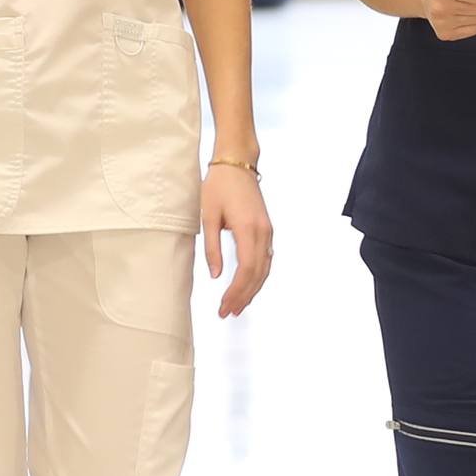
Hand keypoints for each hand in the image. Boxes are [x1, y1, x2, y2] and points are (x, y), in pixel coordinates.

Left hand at [199, 165, 273, 319]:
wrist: (237, 163)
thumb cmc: (219, 185)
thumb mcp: (208, 216)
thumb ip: (212, 248)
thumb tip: (216, 275)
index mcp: (247, 229)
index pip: (246, 270)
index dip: (236, 292)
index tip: (224, 306)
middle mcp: (262, 232)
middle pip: (258, 274)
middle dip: (244, 296)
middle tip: (229, 312)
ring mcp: (267, 231)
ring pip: (265, 268)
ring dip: (253, 289)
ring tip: (238, 306)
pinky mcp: (266, 229)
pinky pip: (266, 258)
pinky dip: (258, 276)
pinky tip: (249, 286)